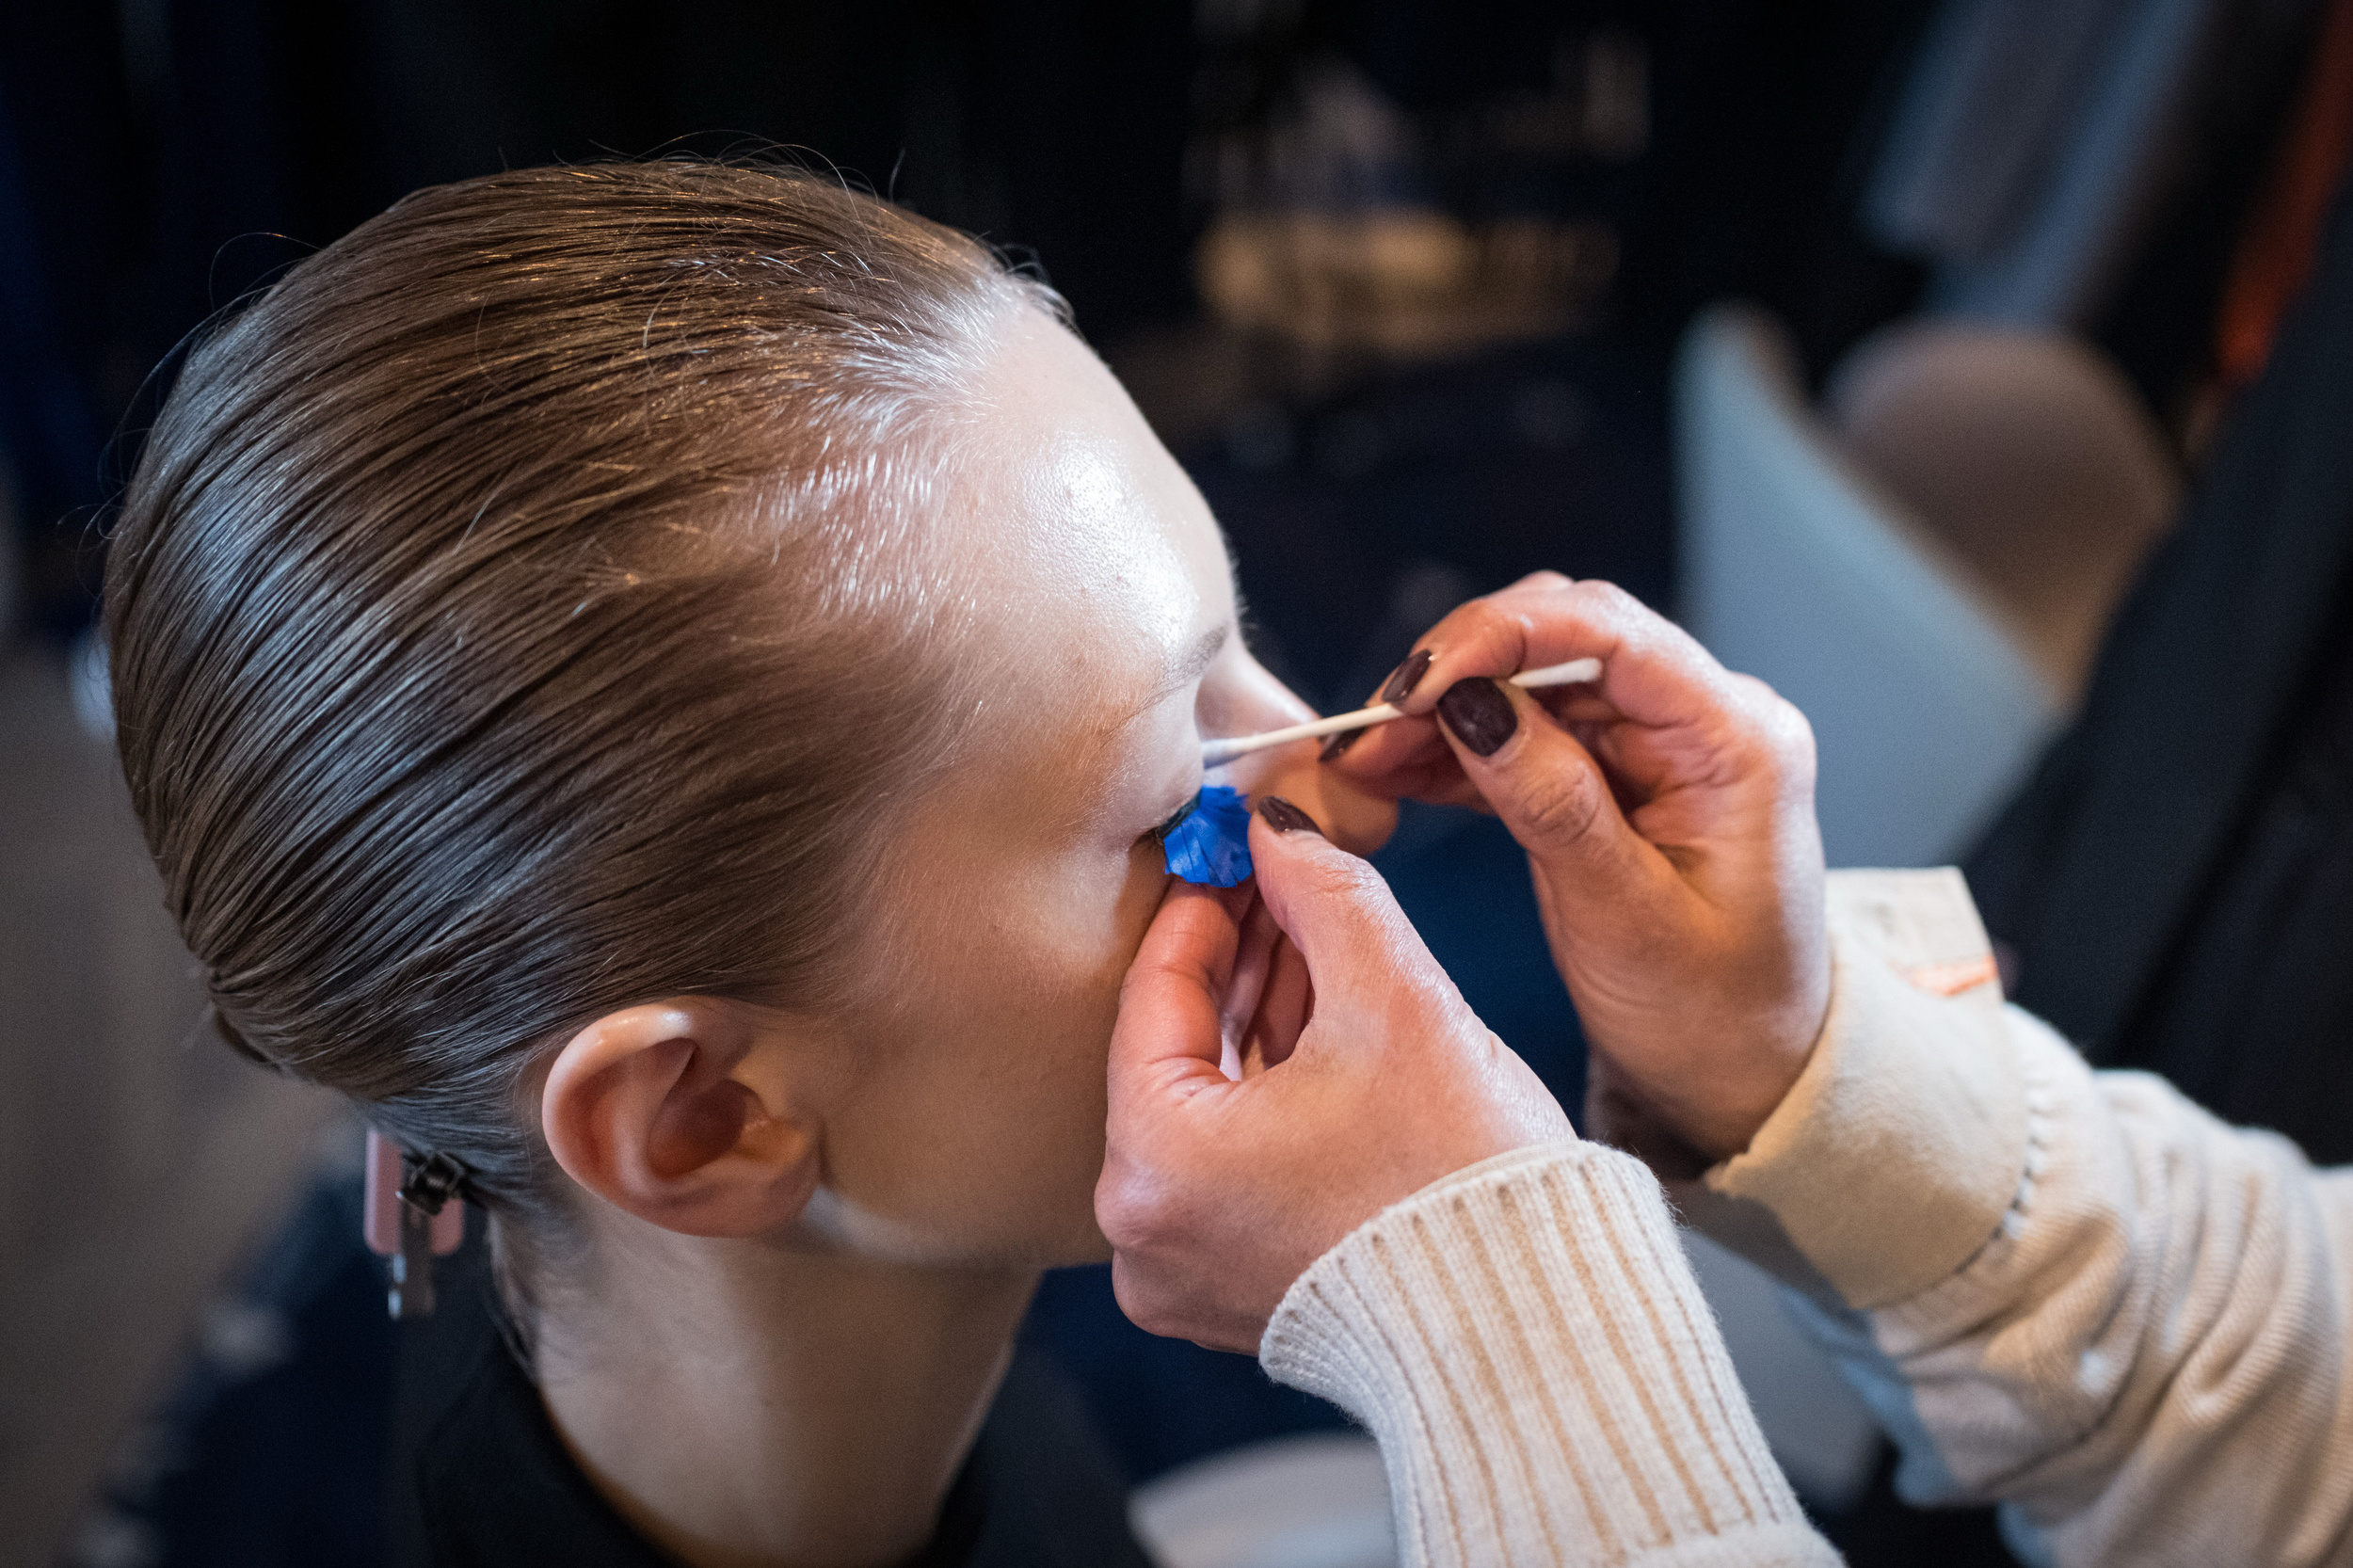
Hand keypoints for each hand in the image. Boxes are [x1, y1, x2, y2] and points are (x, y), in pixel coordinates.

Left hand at [1098, 801, 1572, 1350]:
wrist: (1536, 1326)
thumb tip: (1273, 828)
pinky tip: (1321, 1027)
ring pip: (1206, 1106)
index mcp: (1154, 1165)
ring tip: (1313, 941)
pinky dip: (1269, 1096)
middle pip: (1176, 1051)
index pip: (1155, 992)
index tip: (1233, 849)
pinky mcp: (1231, 1294)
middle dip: (1238, 959)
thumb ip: (1322, 890)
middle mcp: (1143, 1234)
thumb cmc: (1461, 1181)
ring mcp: (1182, 1273)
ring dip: (1259, 1021)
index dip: (1203, 905)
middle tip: (1277, 881)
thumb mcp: (1393, 998)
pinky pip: (1228, 1165)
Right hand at [1326, 574, 1828, 1167]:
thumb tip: (1472, 703)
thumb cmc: (1715, 1014)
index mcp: (1736, 739)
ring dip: (1443, 710)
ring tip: (1361, 754)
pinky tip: (1394, 770)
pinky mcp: (1617, 770)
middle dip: (1458, 669)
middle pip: (1564, 637)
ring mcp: (1659, 741)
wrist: (1750, 1076)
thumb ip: (1554, 803)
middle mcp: (1703, 718)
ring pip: (1531, 681)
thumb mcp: (1627, 919)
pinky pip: (1526, 731)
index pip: (1612, 634)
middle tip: (1371, 726)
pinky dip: (1457, 747)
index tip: (1417, 684)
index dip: (1502, 637)